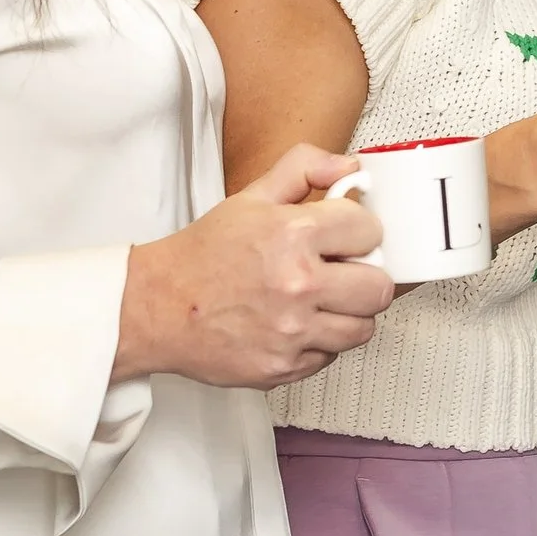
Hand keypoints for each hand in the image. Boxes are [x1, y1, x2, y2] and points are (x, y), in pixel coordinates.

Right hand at [116, 144, 393, 389]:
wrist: (157, 308)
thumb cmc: (202, 257)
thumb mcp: (251, 198)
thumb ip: (304, 170)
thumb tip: (349, 168)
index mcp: (292, 235)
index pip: (371, 231)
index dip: (360, 232)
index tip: (347, 236)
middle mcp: (297, 285)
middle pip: (379, 287)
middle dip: (365, 276)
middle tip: (344, 272)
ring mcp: (292, 332)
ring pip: (363, 328)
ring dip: (348, 313)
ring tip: (320, 300)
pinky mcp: (284, 367)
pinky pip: (330, 356)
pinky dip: (319, 342)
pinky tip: (296, 324)